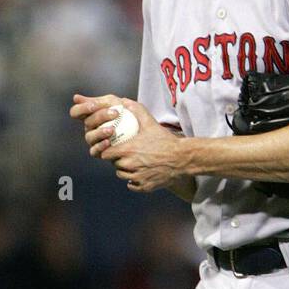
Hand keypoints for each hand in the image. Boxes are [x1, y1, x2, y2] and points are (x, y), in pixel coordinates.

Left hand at [70, 93, 187, 191]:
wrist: (182, 158)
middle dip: (116, 160)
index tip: (111, 148)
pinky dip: (133, 181)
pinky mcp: (145, 186)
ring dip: (124, 170)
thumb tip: (125, 101)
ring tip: (130, 164)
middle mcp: (131, 165)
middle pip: (114, 165)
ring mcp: (138, 177)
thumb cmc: (166, 141)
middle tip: (122, 155)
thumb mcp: (151, 124)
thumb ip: (137, 111)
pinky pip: (132, 185)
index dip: (107, 151)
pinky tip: (138, 174)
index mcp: (129, 151)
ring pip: (122, 175)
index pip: (106, 154)